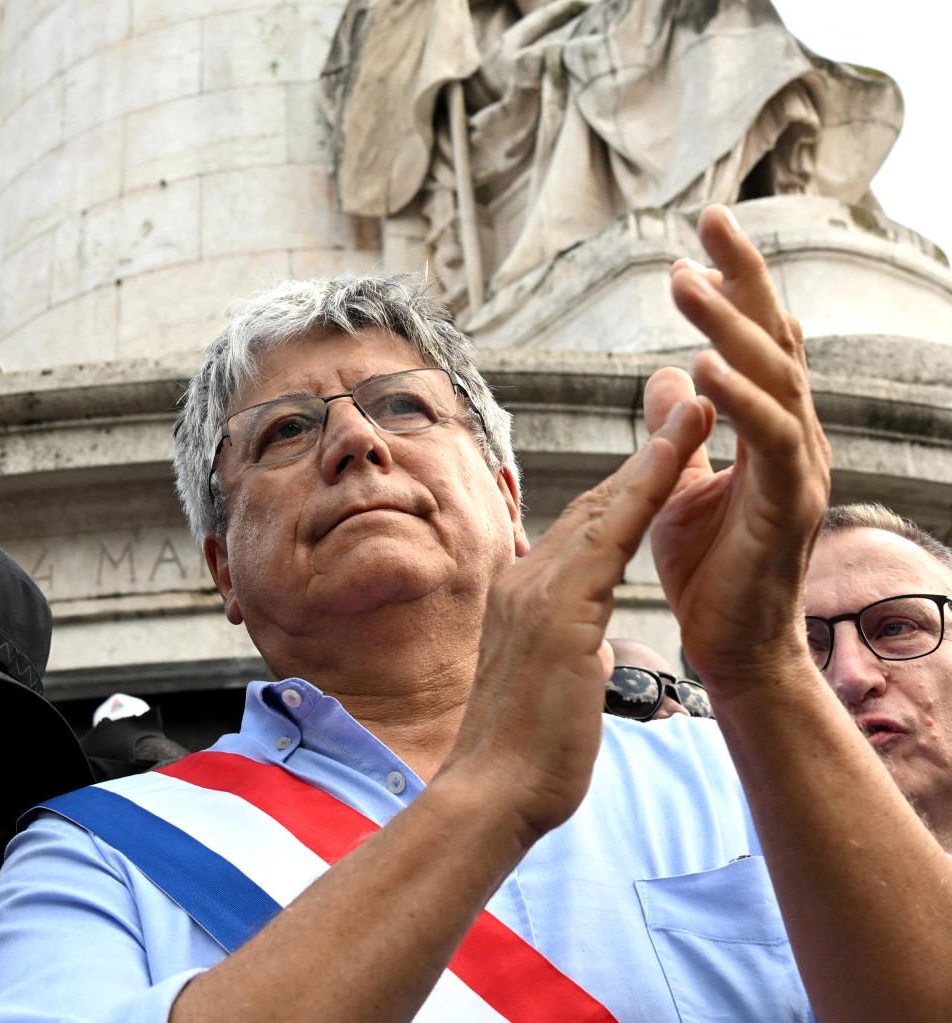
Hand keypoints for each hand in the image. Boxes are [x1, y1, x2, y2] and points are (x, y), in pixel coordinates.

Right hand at [445, 394, 709, 840]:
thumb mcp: (550, 687)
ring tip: (692, 408)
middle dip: (643, 456)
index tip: (658, 454)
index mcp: (521, 600)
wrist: (494, 792)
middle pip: (591, 505)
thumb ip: (566, 653)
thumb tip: (585, 650)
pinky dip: (646, 489)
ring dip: (654, 454)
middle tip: (682, 403)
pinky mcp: (559, 612)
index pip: (580, 532)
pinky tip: (677, 456)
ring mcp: (536, 593)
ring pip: (603, 507)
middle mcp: (523, 582)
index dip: (623, 489)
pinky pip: (610, 536)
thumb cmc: (525, 757)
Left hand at [647, 205, 830, 688]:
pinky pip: (772, 442)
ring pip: (777, 379)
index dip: (736, 284)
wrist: (730, 651)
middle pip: (777, 339)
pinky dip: (742, 401)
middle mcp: (794, 439)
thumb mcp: (676, 486)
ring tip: (688, 280)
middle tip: (712, 217)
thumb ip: (675, 430)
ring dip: (732, 327)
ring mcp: (800, 471)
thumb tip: (665, 372)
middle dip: (745, 276)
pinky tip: (707, 366)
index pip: (756, 340)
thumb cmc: (708, 572)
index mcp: (768, 430)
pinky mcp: (790, 508)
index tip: (703, 230)